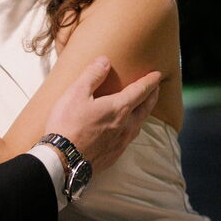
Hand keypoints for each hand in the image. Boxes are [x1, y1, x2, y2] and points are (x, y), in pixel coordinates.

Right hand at [44, 56, 160, 172]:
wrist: (63, 160)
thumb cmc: (68, 124)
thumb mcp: (76, 93)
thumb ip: (92, 75)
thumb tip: (105, 61)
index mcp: (119, 108)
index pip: (140, 91)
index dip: (150, 81)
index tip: (157, 75)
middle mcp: (126, 126)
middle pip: (145, 109)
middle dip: (152, 97)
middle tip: (155, 89)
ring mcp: (121, 143)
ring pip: (138, 125)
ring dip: (143, 114)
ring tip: (142, 108)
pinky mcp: (113, 156)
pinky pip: (128, 140)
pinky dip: (131, 130)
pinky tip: (124, 131)